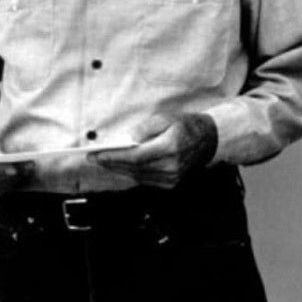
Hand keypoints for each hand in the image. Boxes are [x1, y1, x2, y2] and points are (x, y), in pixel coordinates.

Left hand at [91, 113, 216, 188]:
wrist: (209, 140)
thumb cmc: (186, 126)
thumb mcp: (165, 118)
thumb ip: (145, 128)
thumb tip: (127, 140)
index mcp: (170, 147)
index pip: (135, 157)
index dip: (114, 157)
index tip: (97, 155)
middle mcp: (171, 166)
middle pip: (134, 168)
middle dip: (111, 164)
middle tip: (92, 158)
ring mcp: (172, 178)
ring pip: (138, 176)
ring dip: (119, 170)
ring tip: (103, 162)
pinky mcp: (171, 183)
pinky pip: (146, 180)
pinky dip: (131, 173)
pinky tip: (120, 167)